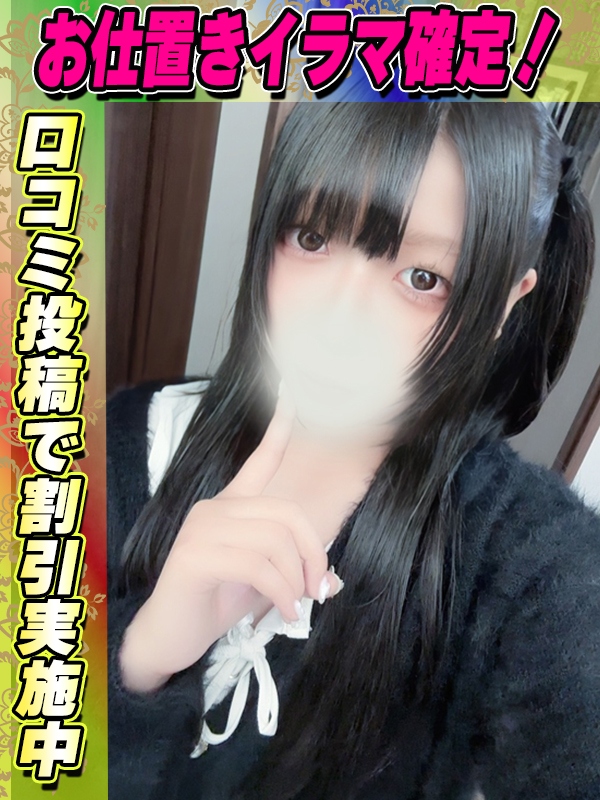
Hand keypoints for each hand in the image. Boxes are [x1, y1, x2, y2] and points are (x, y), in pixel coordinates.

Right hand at [119, 387, 342, 691]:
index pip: (259, 460)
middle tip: (317, 589)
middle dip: (312, 554)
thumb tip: (331, 580)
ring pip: (274, 542)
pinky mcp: (195, 556)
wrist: (169, 639)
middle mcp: (214, 508)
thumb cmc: (214, 603)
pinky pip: (257, 566)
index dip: (279, 429)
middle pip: (286, 514)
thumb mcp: (261, 582)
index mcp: (230, 506)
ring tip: (296, 604)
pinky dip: (280, 593)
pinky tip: (282, 612)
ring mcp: (201, 529)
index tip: (291, 391)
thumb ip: (291, 569)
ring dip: (295, 579)